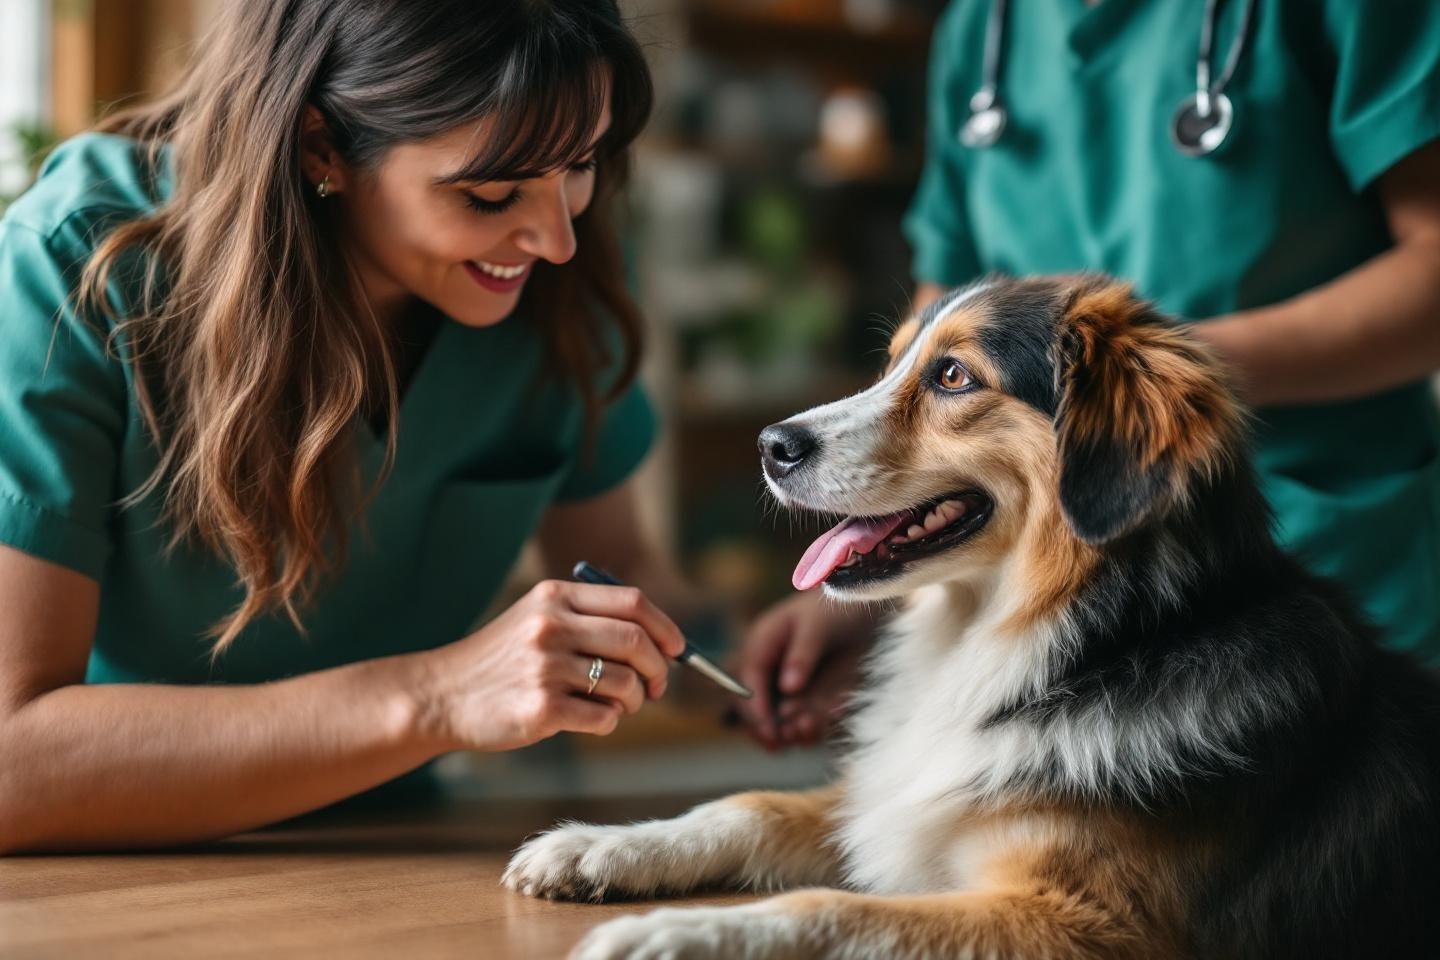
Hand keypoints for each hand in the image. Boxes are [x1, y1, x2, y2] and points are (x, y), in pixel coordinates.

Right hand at [409, 580, 686, 752]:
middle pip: (636, 642)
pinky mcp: (541, 708)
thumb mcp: (537, 618)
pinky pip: (604, 717)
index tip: (676, 649)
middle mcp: (551, 626)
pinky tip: (590, 719)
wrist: (442, 695)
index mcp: (555, 596)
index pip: (632, 602)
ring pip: (625, 684)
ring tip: (618, 705)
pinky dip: (609, 722)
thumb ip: (590, 620)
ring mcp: (545, 668)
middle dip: (658, 669)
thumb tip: (661, 643)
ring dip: (634, 701)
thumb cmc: (502, 660)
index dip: (664, 627)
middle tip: (656, 687)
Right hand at [730, 591, 881, 748]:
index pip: (748, 681)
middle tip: (782, 741)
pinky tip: (828, 718)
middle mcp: (773, 669)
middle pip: (757, 707)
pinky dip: (814, 726)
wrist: (871, 606)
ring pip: (781, 720)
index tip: (768, 729)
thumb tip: (787, 688)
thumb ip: (801, 655)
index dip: (754, 708)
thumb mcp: (818, 624)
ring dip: (790, 730)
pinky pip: (810, 720)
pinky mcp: (816, 698)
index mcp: (763, 644)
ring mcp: (794, 686)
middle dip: (766, 727)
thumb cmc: (838, 606)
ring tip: (807, 729)